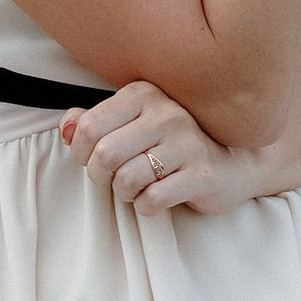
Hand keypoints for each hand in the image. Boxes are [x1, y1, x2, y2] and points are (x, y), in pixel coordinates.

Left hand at [63, 81, 262, 215]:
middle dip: (101, 176)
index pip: (89, 126)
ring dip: (125, 193)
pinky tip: (157, 196)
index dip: (81, 152)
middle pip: (105, 155)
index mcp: (145, 94)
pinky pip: (152, 200)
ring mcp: (188, 144)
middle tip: (114, 178)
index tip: (94, 158)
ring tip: (138, 186)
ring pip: (126, 180)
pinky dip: (146, 206)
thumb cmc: (173, 143)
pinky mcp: (201, 175)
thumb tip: (66, 128)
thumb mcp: (133, 123)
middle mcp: (167, 113)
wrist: (234, 162)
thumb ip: (95, 121)